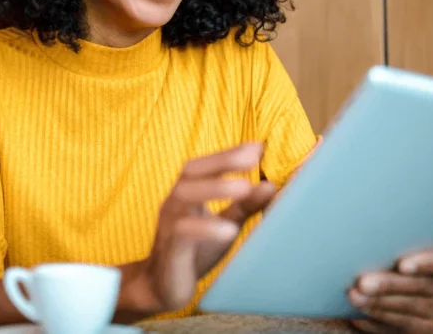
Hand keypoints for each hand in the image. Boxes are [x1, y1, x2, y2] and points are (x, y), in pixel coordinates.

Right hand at [131, 142, 273, 313]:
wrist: (162, 287)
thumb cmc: (194, 250)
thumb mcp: (224, 224)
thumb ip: (244, 206)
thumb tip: (270, 185)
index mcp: (187, 194)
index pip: (204, 165)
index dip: (227, 154)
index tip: (257, 146)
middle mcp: (174, 203)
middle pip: (192, 172)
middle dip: (222, 161)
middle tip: (252, 158)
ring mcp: (169, 224)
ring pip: (184, 196)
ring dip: (215, 188)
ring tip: (244, 187)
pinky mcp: (170, 249)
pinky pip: (183, 232)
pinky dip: (206, 228)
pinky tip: (229, 230)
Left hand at [348, 249, 432, 332]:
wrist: (388, 296)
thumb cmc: (389, 265)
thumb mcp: (394, 254)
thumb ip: (388, 250)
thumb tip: (363, 246)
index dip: (427, 263)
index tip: (402, 265)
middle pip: (421, 286)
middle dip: (389, 285)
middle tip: (364, 283)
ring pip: (409, 309)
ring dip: (378, 303)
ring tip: (355, 297)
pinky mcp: (422, 331)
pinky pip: (398, 327)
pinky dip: (375, 321)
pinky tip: (358, 315)